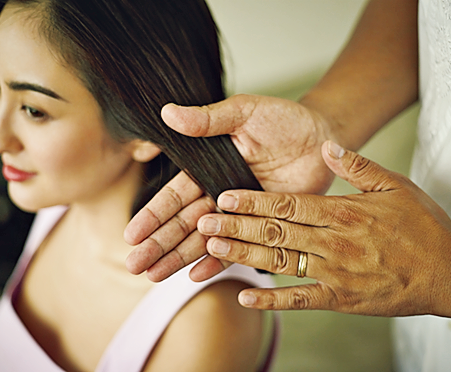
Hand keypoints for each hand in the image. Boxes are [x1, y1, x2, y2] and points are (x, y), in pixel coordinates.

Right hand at [125, 94, 339, 280]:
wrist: (319, 137)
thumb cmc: (282, 120)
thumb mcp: (243, 113)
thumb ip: (208, 119)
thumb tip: (167, 113)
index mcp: (208, 168)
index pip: (175, 196)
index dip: (153, 215)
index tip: (130, 235)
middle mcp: (220, 194)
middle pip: (183, 223)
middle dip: (158, 244)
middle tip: (133, 265)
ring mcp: (241, 213)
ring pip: (204, 240)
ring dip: (179, 258)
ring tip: (153, 276)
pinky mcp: (263, 225)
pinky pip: (239, 247)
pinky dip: (219, 261)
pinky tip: (196, 276)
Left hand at [200, 141, 450, 319]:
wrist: (448, 271)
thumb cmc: (422, 227)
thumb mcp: (395, 186)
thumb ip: (358, 165)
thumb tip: (328, 146)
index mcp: (344, 212)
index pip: (288, 204)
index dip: (253, 201)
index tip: (224, 196)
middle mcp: (334, 242)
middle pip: (276, 232)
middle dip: (237, 227)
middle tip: (203, 224)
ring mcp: (335, 272)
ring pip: (280, 262)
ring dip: (244, 257)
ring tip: (213, 250)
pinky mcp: (340, 298)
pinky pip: (300, 299)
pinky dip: (272, 299)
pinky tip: (244, 297)